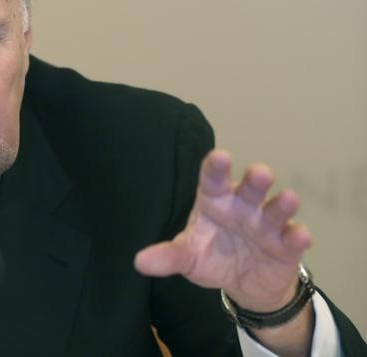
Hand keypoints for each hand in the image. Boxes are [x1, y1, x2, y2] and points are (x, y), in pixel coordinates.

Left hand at [135, 149, 310, 311]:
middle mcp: (242, 207)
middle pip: (250, 188)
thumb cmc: (213, 256)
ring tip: (287, 198)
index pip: (213, 180)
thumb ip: (168, 256)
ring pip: (276, 209)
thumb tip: (139, 262)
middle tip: (260, 172)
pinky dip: (298, 236)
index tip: (219, 156)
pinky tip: (300, 235)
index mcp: (215, 202)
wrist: (244, 283)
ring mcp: (267, 224)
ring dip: (282, 204)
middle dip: (255, 180)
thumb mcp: (188, 257)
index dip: (216, 168)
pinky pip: (294, 238)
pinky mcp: (287, 245)